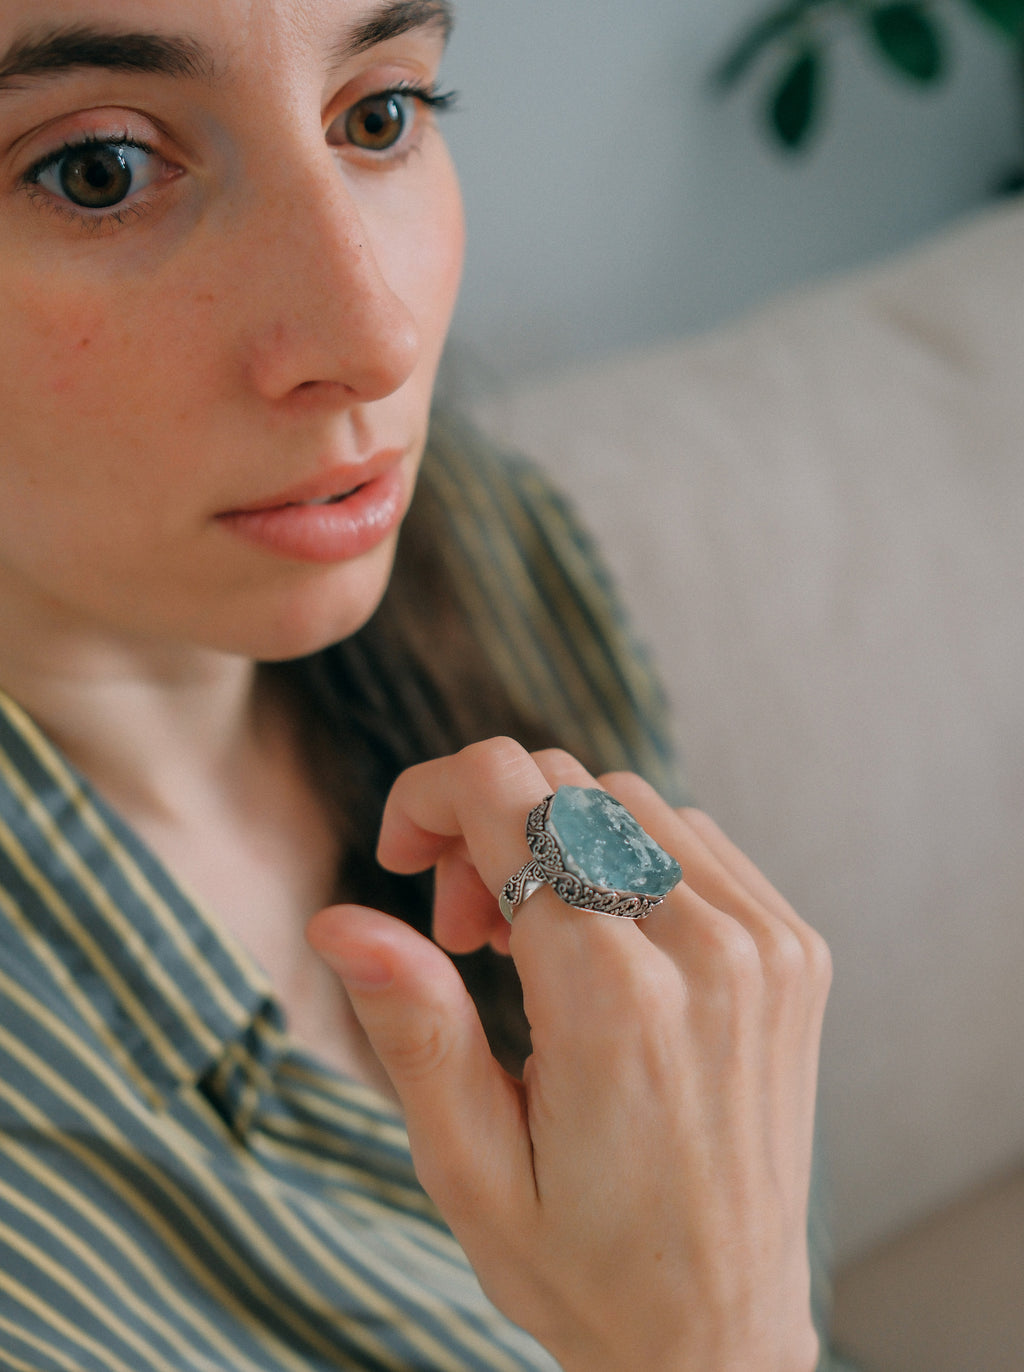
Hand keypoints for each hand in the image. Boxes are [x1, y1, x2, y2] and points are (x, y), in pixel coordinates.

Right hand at [307, 738, 830, 1371]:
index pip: (508, 795)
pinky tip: (600, 939)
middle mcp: (708, 950)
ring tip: (528, 946)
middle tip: (460, 931)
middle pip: (564, 785)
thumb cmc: (583, 1269)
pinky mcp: (797, 950)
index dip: (427, 797)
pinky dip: (627, 856)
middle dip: (484, 826)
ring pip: (627, 801)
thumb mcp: (470, 1170)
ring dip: (556, 838)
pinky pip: (693, 839)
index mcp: (614, 1000)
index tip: (399, 858)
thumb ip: (413, 1027)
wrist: (720, 1336)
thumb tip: (339, 919)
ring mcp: (768, 944)